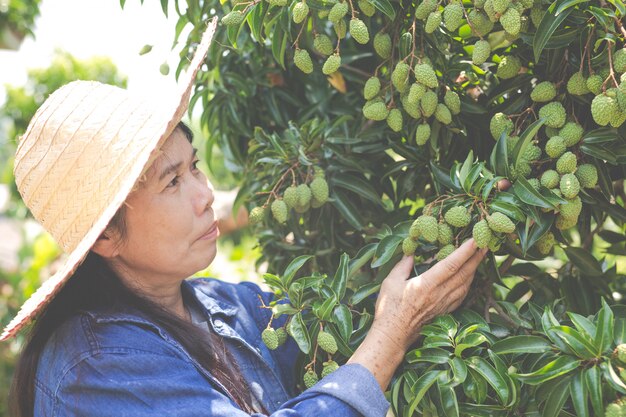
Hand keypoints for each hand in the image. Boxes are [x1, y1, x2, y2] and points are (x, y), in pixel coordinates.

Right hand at [347, 239, 486, 389]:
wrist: (393, 336)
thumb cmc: (389, 309)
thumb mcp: (390, 282)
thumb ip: (403, 265)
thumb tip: (411, 253)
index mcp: (426, 284)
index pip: (451, 264)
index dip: (465, 251)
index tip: (475, 240)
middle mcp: (439, 294)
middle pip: (464, 273)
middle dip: (476, 258)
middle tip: (485, 245)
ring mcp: (444, 304)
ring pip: (466, 284)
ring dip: (475, 270)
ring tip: (479, 258)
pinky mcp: (444, 312)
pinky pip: (462, 295)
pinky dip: (468, 284)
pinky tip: (469, 278)